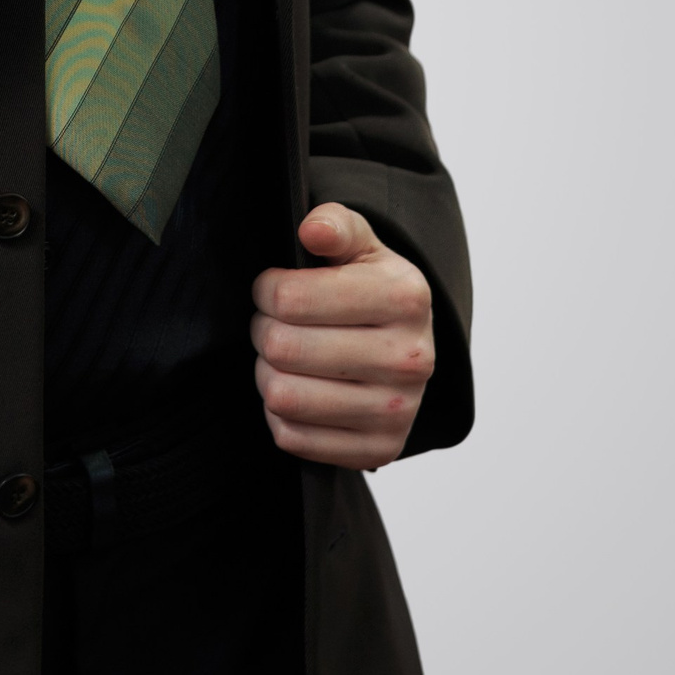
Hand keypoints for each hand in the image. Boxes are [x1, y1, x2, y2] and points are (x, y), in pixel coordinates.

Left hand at [250, 204, 434, 468]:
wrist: (410, 350)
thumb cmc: (374, 291)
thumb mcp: (361, 246)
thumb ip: (336, 224)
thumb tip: (312, 229)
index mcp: (404, 297)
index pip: (290, 298)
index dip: (266, 290)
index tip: (274, 288)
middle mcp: (409, 357)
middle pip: (282, 348)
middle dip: (264, 331)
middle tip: (275, 325)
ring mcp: (398, 410)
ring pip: (283, 397)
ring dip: (268, 374)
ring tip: (284, 358)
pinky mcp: (379, 450)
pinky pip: (292, 437)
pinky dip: (281, 415)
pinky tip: (300, 391)